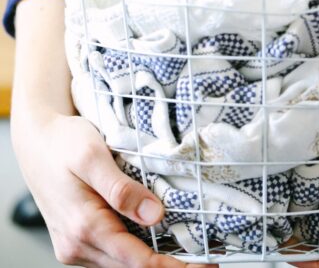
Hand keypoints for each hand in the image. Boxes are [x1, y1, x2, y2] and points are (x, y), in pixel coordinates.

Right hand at [11, 0, 213, 266]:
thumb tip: (153, 215)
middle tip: (204, 262)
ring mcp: (75, 244)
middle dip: (167, 267)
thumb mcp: (91, 157)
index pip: (136, 261)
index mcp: (83, 227)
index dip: (171, 267)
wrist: (36, 141)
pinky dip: (134, 255)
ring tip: (187, 255)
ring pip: (121, 264)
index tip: (202, 265)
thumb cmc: (62, 143)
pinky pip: (111, 254)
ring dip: (152, 263)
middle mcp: (77, 244)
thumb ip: (120, 189)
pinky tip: (154, 244)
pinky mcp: (77, 238)